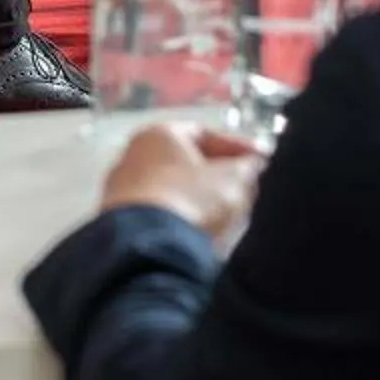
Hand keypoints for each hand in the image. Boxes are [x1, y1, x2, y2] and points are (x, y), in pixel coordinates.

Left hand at [100, 123, 262, 239]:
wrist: (149, 246)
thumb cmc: (192, 199)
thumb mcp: (234, 179)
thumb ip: (248, 167)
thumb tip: (253, 164)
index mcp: (158, 133)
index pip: (205, 134)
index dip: (236, 148)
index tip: (259, 163)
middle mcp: (132, 154)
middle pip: (186, 163)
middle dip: (219, 177)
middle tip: (246, 190)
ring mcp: (122, 189)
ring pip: (173, 189)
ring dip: (202, 200)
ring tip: (229, 217)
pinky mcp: (120, 220)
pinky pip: (161, 213)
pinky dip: (183, 218)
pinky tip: (201, 234)